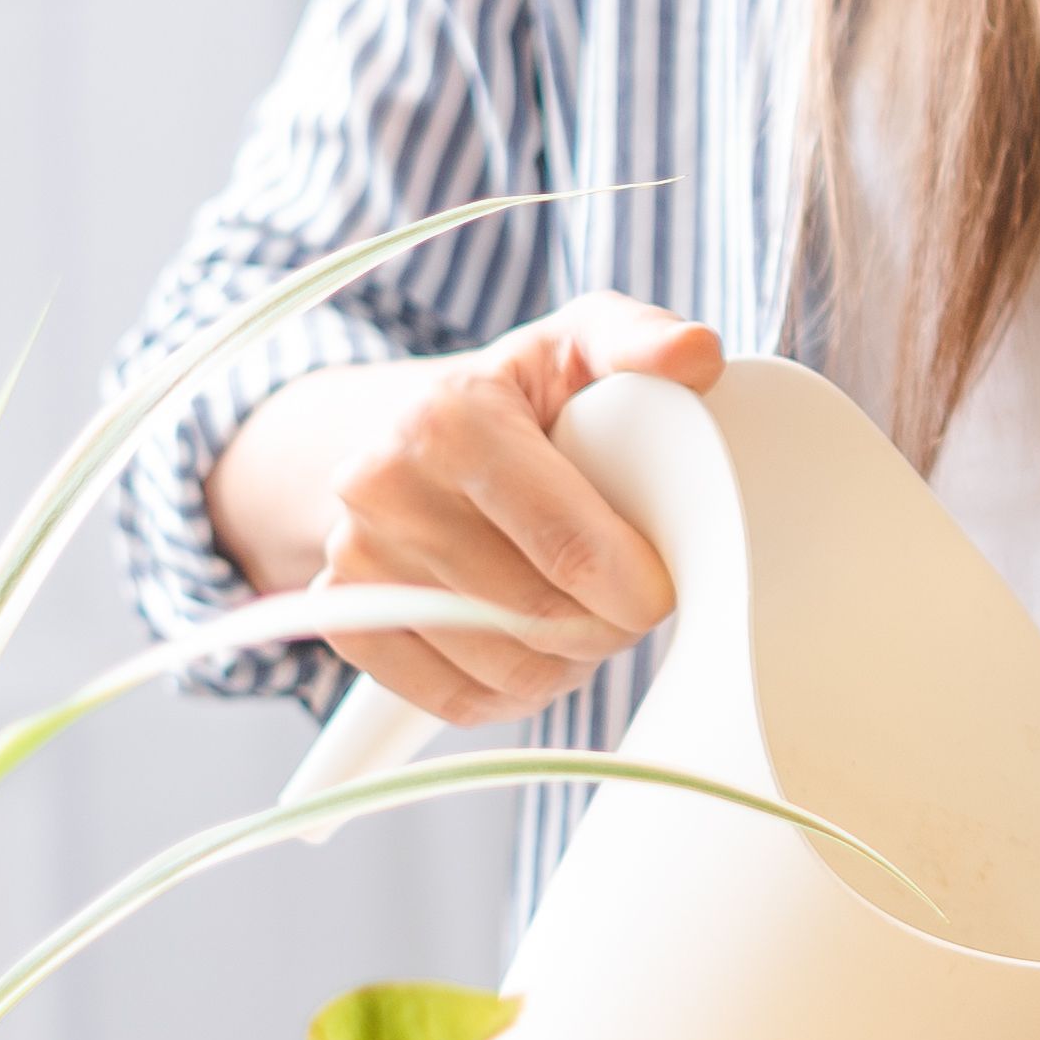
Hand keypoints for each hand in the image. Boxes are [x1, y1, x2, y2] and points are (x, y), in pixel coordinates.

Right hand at [205, 294, 724, 723]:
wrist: (397, 431)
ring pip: (506, 668)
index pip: (571, 548)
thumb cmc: (511, 396)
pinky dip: (513, 693)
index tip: (660, 583)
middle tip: (627, 599)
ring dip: (567, 663)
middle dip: (609, 625)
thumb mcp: (575, 343)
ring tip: (581, 616)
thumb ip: (641, 340)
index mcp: (450, 421)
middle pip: (542, 617)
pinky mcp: (343, 617)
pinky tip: (531, 650)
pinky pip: (456, 699)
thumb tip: (696, 355)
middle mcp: (385, 488)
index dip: (638, 588)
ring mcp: (355, 557)